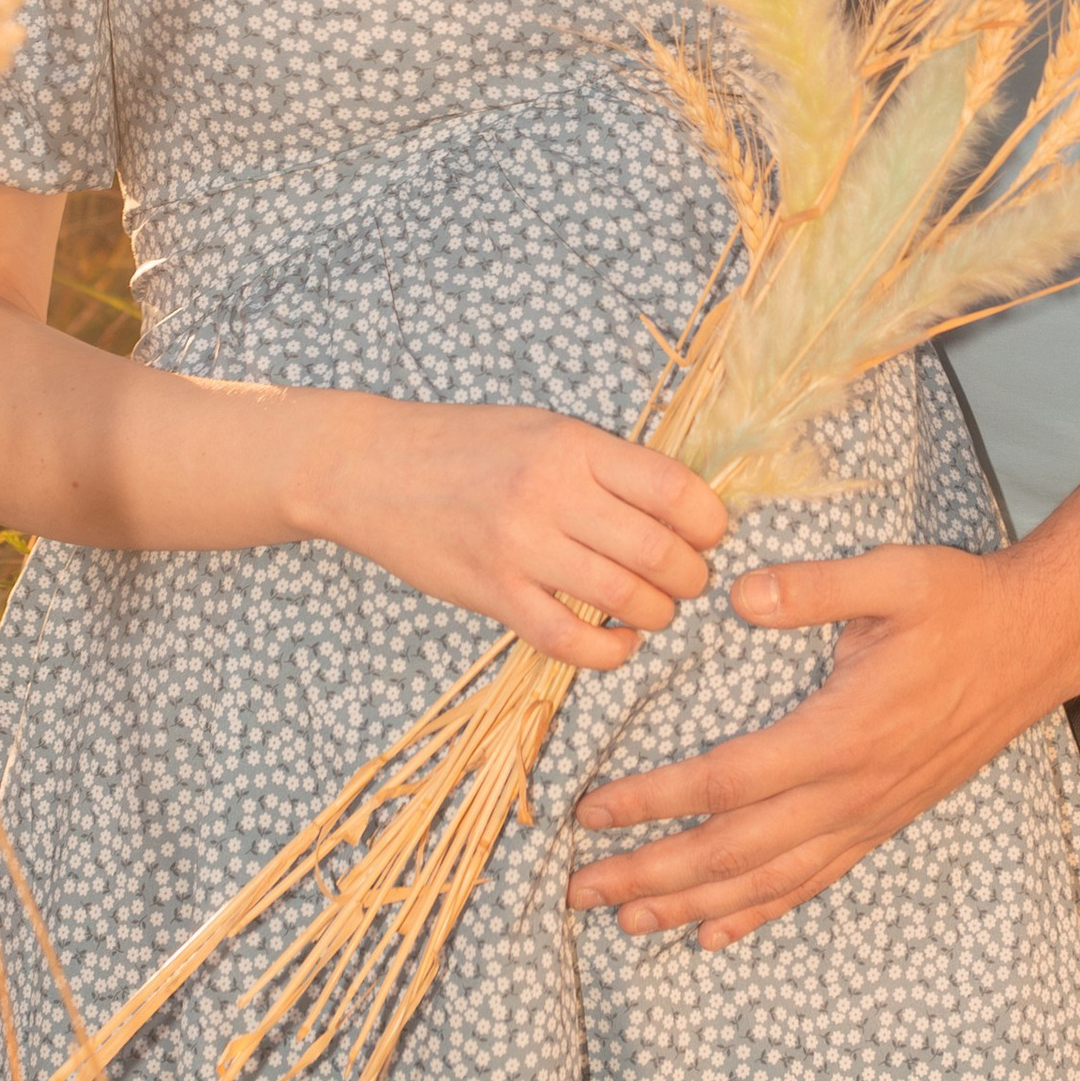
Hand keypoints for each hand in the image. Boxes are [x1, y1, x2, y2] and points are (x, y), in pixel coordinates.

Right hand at [303, 401, 730, 673]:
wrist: (368, 466)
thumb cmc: (464, 444)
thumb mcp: (543, 428)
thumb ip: (605, 463)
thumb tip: (681, 505)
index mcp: (574, 445)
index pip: (675, 490)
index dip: (711, 522)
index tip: (711, 536)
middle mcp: (552, 494)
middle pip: (659, 552)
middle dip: (692, 578)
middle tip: (690, 582)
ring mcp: (519, 547)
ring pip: (623, 599)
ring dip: (657, 616)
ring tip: (655, 611)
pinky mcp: (490, 593)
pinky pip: (567, 639)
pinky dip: (608, 652)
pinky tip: (619, 645)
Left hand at [564, 543, 1062, 943]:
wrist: (1036, 644)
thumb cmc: (962, 604)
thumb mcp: (897, 575)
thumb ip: (816, 586)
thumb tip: (738, 595)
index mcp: (842, 732)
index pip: (726, 782)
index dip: (654, 801)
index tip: (590, 811)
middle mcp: (851, 790)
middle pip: (732, 851)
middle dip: (651, 875)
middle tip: (578, 891)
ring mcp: (868, 815)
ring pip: (766, 879)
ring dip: (692, 906)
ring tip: (627, 922)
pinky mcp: (883, 822)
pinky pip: (812, 881)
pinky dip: (758, 913)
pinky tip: (716, 934)